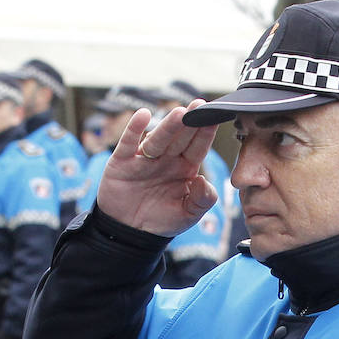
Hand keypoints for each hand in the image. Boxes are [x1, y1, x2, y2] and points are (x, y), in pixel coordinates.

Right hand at [95, 102, 219, 237]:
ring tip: (180, 113)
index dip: (206, 133)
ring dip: (169, 126)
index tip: (216, 117)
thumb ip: (203, 199)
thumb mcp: (189, 214)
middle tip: (200, 105)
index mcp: (186, 168)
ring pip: (158, 139)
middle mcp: (167, 159)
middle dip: (191, 122)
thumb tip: (202, 180)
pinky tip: (143, 115)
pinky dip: (134, 129)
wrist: (131, 233)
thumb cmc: (163, 220)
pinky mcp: (123, 162)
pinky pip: (129, 143)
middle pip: (181, 138)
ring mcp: (145, 159)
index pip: (198, 147)